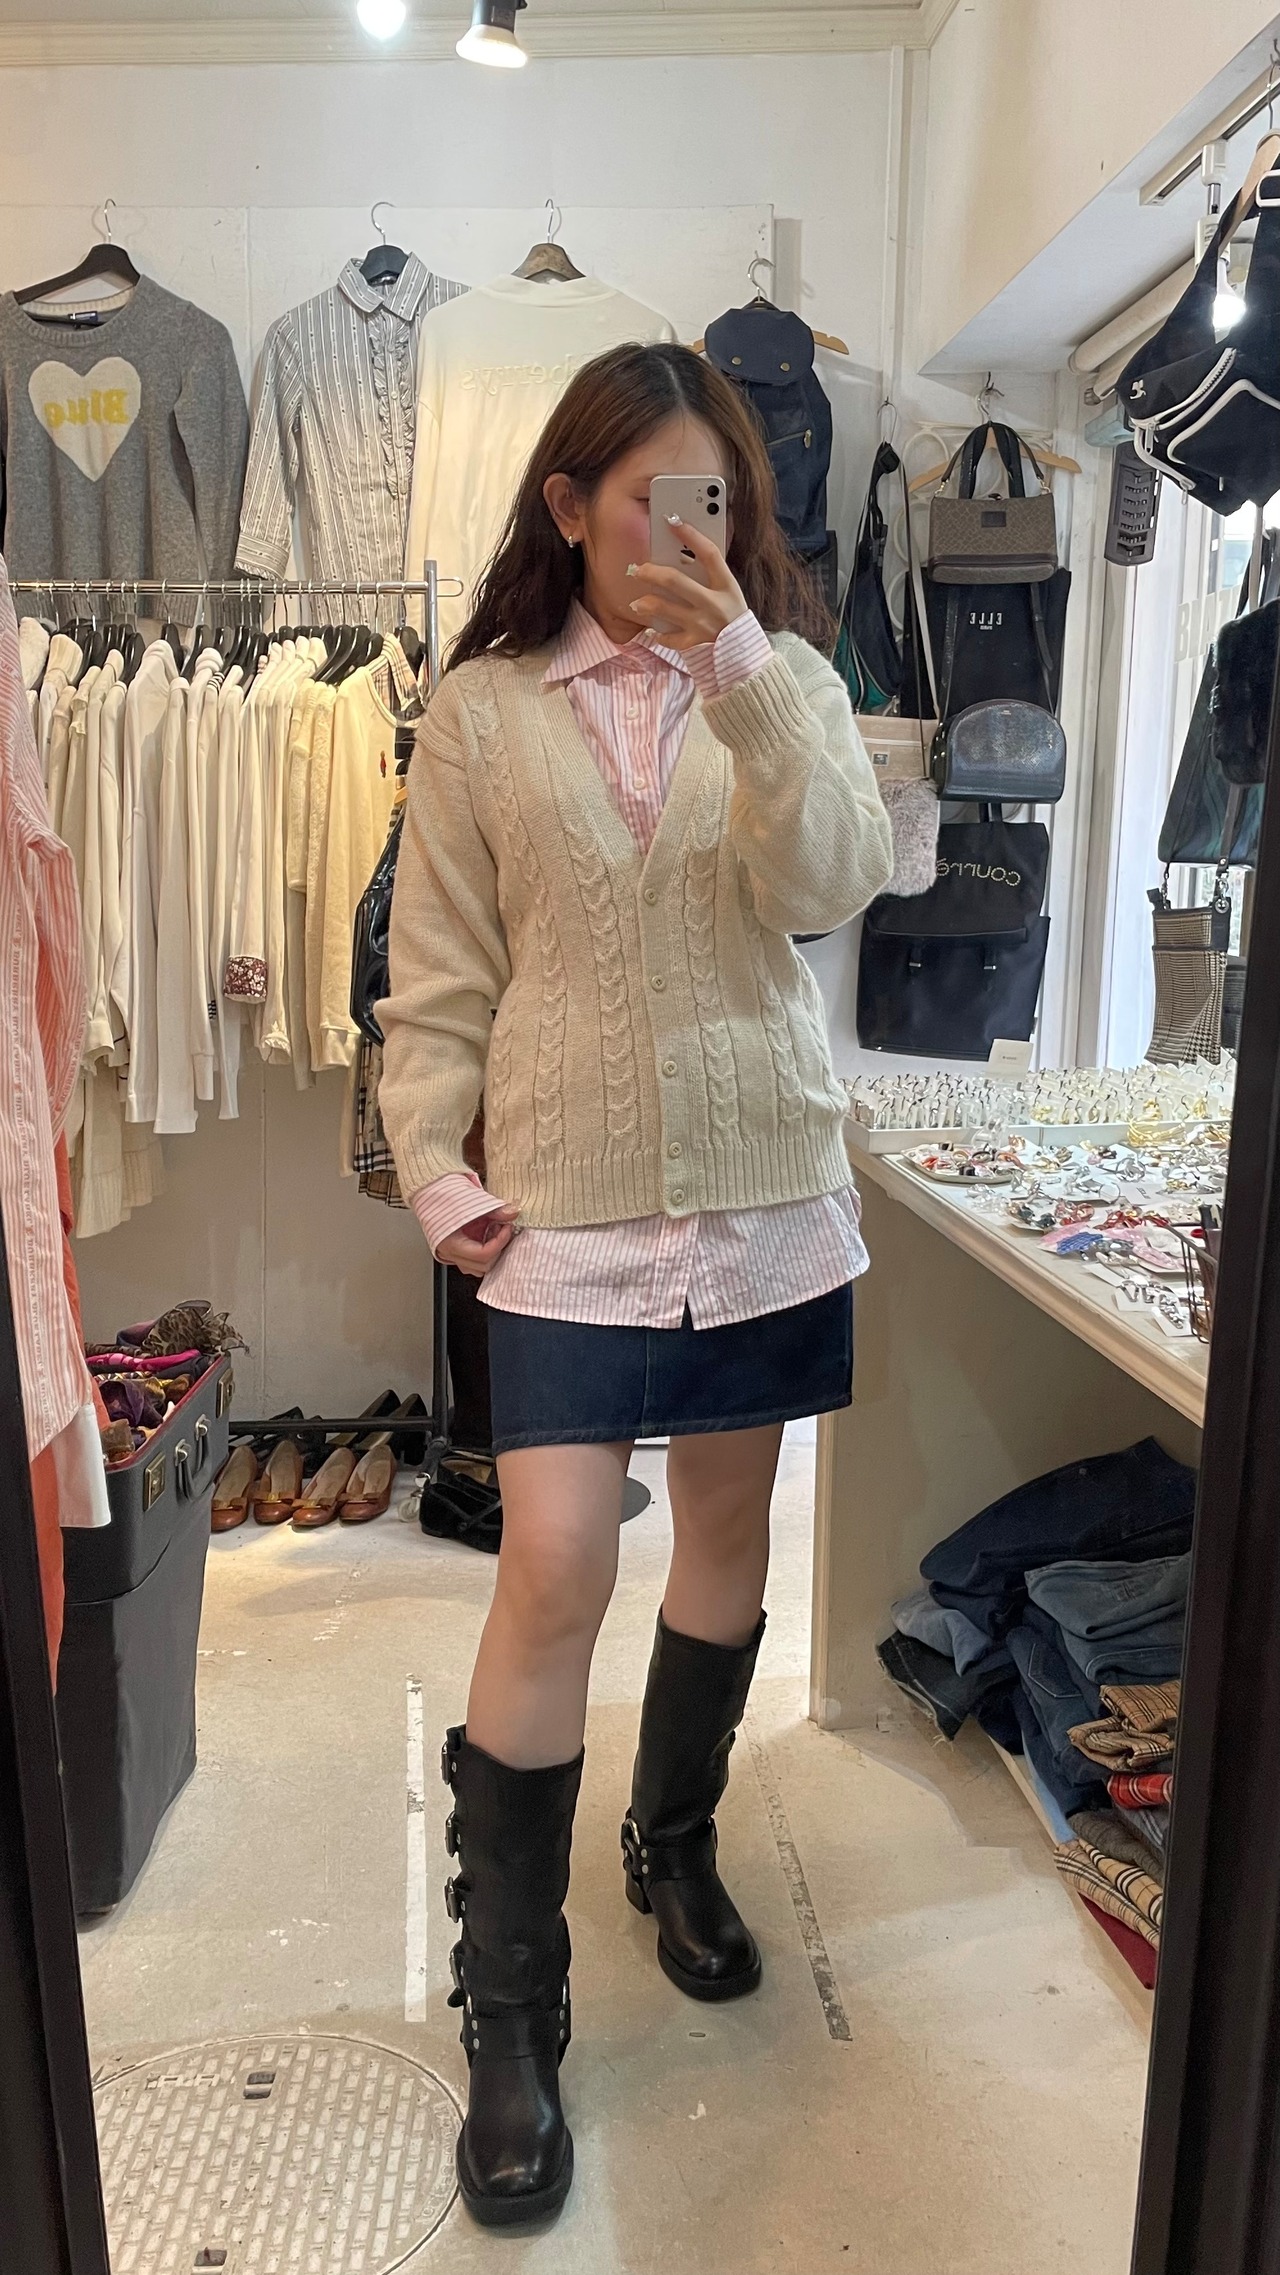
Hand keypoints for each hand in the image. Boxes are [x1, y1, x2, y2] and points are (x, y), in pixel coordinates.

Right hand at [436, 1202, 519, 1278]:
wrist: (429, 1189)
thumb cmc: (443, 1194)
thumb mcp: (472, 1199)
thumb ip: (494, 1209)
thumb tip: (513, 1212)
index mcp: (450, 1244)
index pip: (483, 1255)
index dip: (500, 1242)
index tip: (507, 1227)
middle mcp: (449, 1254)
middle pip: (483, 1266)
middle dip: (498, 1248)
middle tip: (501, 1228)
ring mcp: (451, 1254)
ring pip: (478, 1268)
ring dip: (491, 1253)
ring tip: (493, 1233)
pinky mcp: (454, 1251)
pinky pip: (473, 1262)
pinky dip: (484, 1252)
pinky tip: (486, 1236)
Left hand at [626, 520, 748, 649]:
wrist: (743, 652)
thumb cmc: (732, 616)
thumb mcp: (728, 592)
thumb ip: (709, 576)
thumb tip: (681, 557)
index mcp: (726, 585)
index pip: (709, 554)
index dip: (690, 535)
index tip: (673, 521)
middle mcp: (714, 603)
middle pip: (676, 581)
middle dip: (652, 572)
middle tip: (638, 569)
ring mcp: (703, 624)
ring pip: (665, 609)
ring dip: (646, 604)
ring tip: (637, 603)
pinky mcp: (694, 643)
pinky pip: (669, 638)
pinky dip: (657, 635)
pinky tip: (651, 630)